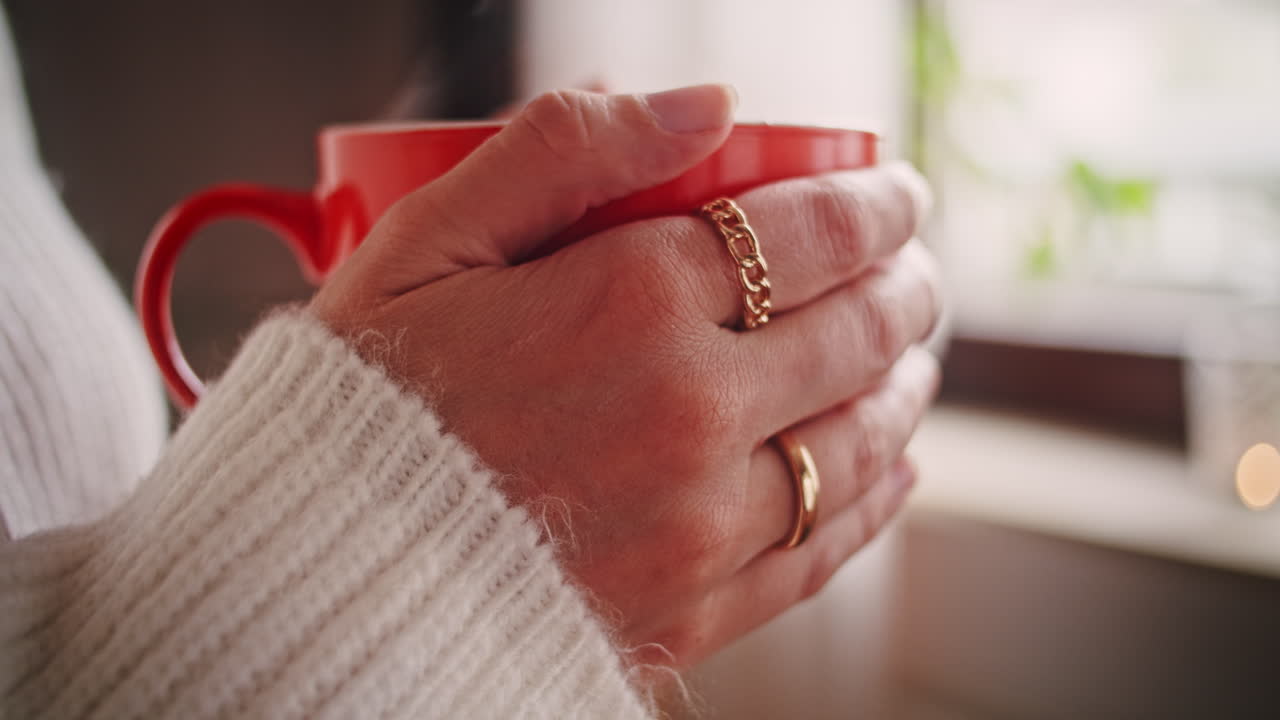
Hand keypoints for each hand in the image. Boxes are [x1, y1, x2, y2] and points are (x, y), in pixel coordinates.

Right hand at [312, 85, 939, 673]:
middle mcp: (690, 414)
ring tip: (911, 364)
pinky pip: (822, 547)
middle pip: (856, 332)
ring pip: (858, 441)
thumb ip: (563, 148)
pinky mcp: (694, 609)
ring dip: (904, 389)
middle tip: (912, 271)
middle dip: (906, 288)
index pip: (811, 234)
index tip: (897, 198)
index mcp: (632, 305)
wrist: (321, 576)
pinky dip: (872, 500)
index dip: (877, 206)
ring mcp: (701, 522)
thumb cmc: (365, 404)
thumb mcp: (427, 240)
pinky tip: (888, 471)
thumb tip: (703, 106)